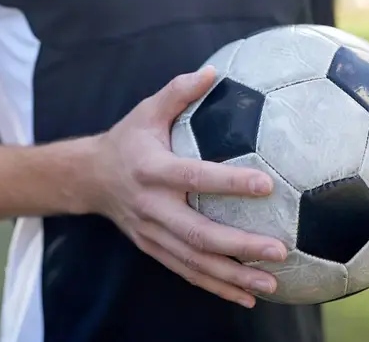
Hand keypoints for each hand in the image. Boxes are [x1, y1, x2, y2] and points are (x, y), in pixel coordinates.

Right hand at [88, 66, 287, 308]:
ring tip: (272, 284)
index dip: (229, 182)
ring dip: (233, 276)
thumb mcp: (147, 110)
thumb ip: (178, 91)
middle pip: (198, 234)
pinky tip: (247, 296)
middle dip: (239, 246)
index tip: (266, 185)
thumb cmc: (127, 139)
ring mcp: (152, 233)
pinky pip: (187, 272)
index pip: (194, 177)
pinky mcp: (153, 249)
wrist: (89, 178)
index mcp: (152, 170)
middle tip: (280, 250)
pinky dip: (217, 287)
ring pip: (195, 261)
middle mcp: (152, 207)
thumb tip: (213, 71)